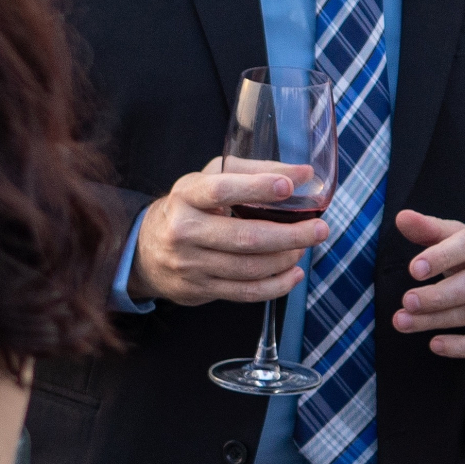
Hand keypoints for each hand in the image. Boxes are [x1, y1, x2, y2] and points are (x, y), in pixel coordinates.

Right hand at [129, 164, 329, 306]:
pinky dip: (275, 286)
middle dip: (290, 235)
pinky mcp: (199, 289)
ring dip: (285, 259)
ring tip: (304, 248)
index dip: (256, 188)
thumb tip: (305, 174)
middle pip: (245, 237)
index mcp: (186, 196)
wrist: (145, 250)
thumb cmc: (189, 208)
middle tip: (319, 229)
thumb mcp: (210, 179)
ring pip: (248, 268)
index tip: (289, 186)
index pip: (220, 190)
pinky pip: (245, 292)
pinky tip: (293, 274)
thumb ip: (255, 171)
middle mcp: (183, 230)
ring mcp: (189, 264)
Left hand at [391, 210, 464, 359]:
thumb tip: (402, 218)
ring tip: (405, 322)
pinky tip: (436, 344)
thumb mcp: (459, 238)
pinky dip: (463, 346)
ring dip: (440, 319)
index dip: (443, 256)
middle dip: (439, 295)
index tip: (414, 270)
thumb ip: (431, 230)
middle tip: (407, 302)